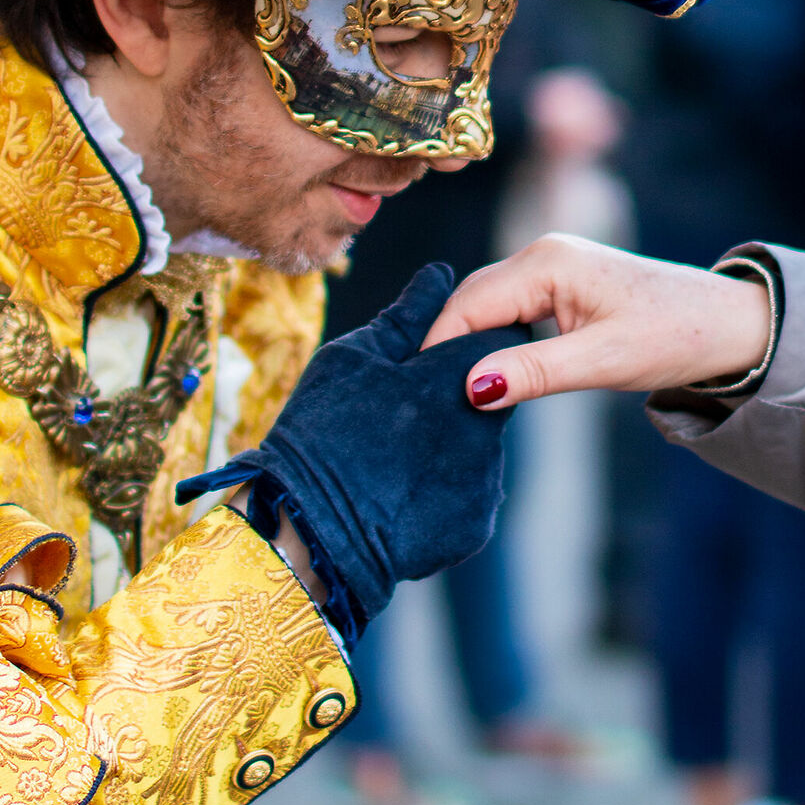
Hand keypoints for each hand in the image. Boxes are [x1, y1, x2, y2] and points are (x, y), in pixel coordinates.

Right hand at [180, 264, 527, 625]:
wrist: (308, 530)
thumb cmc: (322, 430)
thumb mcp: (355, 357)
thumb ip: (408, 316)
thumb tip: (441, 274)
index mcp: (457, 376)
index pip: (496, 337)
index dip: (468, 340)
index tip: (432, 356)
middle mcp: (486, 426)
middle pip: (489, 394)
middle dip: (457, 394)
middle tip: (405, 410)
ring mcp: (486, 479)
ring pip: (479, 444)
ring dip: (449, 443)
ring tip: (394, 457)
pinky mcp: (477, 522)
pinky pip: (468, 490)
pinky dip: (442, 486)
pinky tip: (401, 491)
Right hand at [422, 233, 771, 408]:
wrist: (729, 324)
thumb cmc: (675, 337)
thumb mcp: (603, 362)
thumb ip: (534, 373)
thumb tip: (470, 389)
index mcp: (547, 261)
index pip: (468, 305)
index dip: (438, 349)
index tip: (416, 395)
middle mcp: (541, 253)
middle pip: (469, 301)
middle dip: (445, 346)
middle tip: (424, 401)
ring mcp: (550, 265)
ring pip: (486, 305)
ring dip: (467, 344)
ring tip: (448, 392)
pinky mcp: (560, 282)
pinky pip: (508, 308)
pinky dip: (492, 338)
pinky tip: (487, 372)